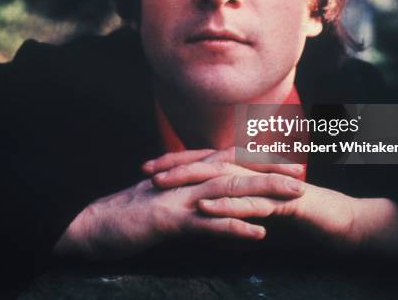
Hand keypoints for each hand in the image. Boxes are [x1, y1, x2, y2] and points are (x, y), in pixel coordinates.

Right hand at [53, 171, 303, 260]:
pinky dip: (235, 227)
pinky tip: (259, 233)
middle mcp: (187, 182)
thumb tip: (215, 217)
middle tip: (303, 175)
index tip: (288, 167)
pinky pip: (208, 224)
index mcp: (186, 177)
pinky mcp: (171, 220)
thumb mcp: (164, 207)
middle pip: (237, 172)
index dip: (259, 164)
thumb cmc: (127, 217)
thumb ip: (191, 207)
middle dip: (272, 173)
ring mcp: (180, 199)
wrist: (94, 224)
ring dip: (265, 193)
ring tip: (295, 196)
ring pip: (230, 192)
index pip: (229, 165)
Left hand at [143, 149, 397, 260]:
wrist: (344, 224)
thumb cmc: (302, 220)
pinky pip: (252, 202)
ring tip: (163, 184)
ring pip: (226, 178)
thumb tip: (210, 218)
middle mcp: (257, 171)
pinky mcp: (286, 200)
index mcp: (250, 172)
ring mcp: (271, 183)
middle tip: (145, 169)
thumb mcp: (262, 214)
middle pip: (211, 163)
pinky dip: (227, 205)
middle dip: (176, 165)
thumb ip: (235, 211)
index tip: (147, 168)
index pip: (208, 163)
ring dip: (192, 180)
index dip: (178, 163)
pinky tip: (205, 208)